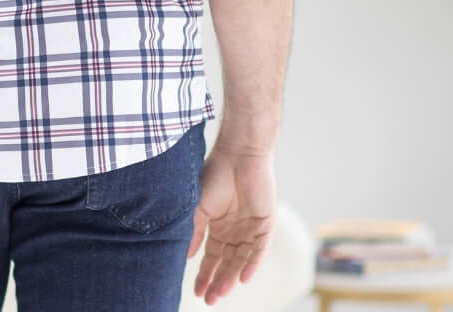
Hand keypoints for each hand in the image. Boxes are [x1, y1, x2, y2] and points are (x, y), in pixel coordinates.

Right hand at [186, 134, 275, 303]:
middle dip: (217, 282)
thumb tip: (187, 256)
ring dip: (231, 278)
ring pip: (241, 261)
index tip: (196, 291)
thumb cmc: (215, 174)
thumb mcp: (198, 206)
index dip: (204, 274)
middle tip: (208, 300)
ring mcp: (250, 229)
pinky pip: (259, 250)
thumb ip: (194, 231)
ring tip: (220, 294)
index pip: (211, 256)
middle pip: (226, 263)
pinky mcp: (265, 225)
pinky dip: (252, 264)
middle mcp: (234, 230)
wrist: (239, 154)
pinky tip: (243, 278)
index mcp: (217, 226)